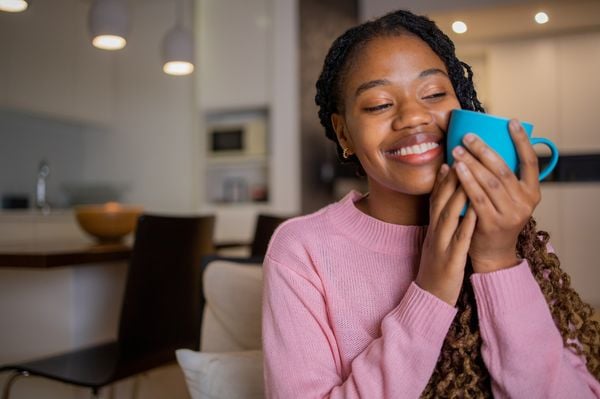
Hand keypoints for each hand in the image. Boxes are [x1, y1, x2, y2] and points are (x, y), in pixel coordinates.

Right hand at [416, 164, 476, 305]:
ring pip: (448, 214)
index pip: (436, 199)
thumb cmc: (437, 269)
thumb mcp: (436, 242)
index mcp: (432, 228)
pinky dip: (468, 221)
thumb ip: (442, 224)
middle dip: (450, 178)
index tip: (450, 159)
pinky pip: (460, 237)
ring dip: (457, 193)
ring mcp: (441, 244)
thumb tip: (451, 207)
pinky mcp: (450, 259)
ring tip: (468, 172)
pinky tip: (477, 208)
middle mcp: (435, 232)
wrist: (429, 296)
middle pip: (441, 200)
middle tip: (460, 156)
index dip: (441, 179)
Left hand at [451, 119, 540, 272]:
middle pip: (503, 170)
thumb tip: (486, 146)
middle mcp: (525, 203)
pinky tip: (456, 170)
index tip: (510, 122)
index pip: (531, 161)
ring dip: (472, 164)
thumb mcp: (509, 200)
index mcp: (532, 193)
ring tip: (457, 150)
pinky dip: (466, 182)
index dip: (521, 140)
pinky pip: (477, 198)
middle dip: (484, 150)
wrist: (493, 254)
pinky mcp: (492, 224)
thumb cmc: (496, 219)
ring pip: (489, 183)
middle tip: (468, 136)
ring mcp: (510, 214)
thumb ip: (504, 179)